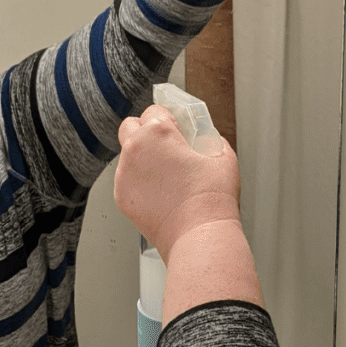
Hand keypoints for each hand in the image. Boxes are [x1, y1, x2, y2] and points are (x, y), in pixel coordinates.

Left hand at [114, 106, 240, 261]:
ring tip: (165, 175)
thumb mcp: (224, 158)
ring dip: (141, 158)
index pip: (154, 111)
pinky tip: (160, 193)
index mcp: (158, 134)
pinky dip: (139, 182)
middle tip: (163, 145)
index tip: (176, 128)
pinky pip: (127, 181)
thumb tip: (210, 141)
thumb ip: (213, 141)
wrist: (199, 236)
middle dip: (144, 131)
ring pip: (126, 156)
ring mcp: (124, 175)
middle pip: (129, 126)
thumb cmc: (211, 200)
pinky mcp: (122, 198)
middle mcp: (135, 151)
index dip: (168, 119)